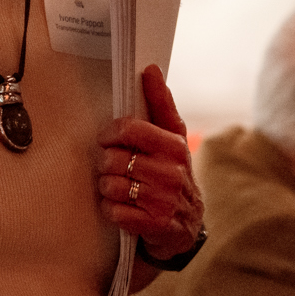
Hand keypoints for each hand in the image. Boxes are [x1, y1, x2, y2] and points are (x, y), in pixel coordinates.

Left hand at [96, 65, 203, 260]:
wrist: (186, 225)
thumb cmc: (173, 175)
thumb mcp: (172, 139)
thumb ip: (161, 104)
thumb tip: (151, 70)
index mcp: (174, 146)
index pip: (130, 129)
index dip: (110, 133)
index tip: (108, 139)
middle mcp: (171, 172)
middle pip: (113, 158)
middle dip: (108, 165)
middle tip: (116, 169)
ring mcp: (164, 200)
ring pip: (110, 185)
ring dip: (109, 188)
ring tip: (121, 189)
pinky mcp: (155, 224)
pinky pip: (114, 211)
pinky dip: (112, 210)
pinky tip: (124, 208)